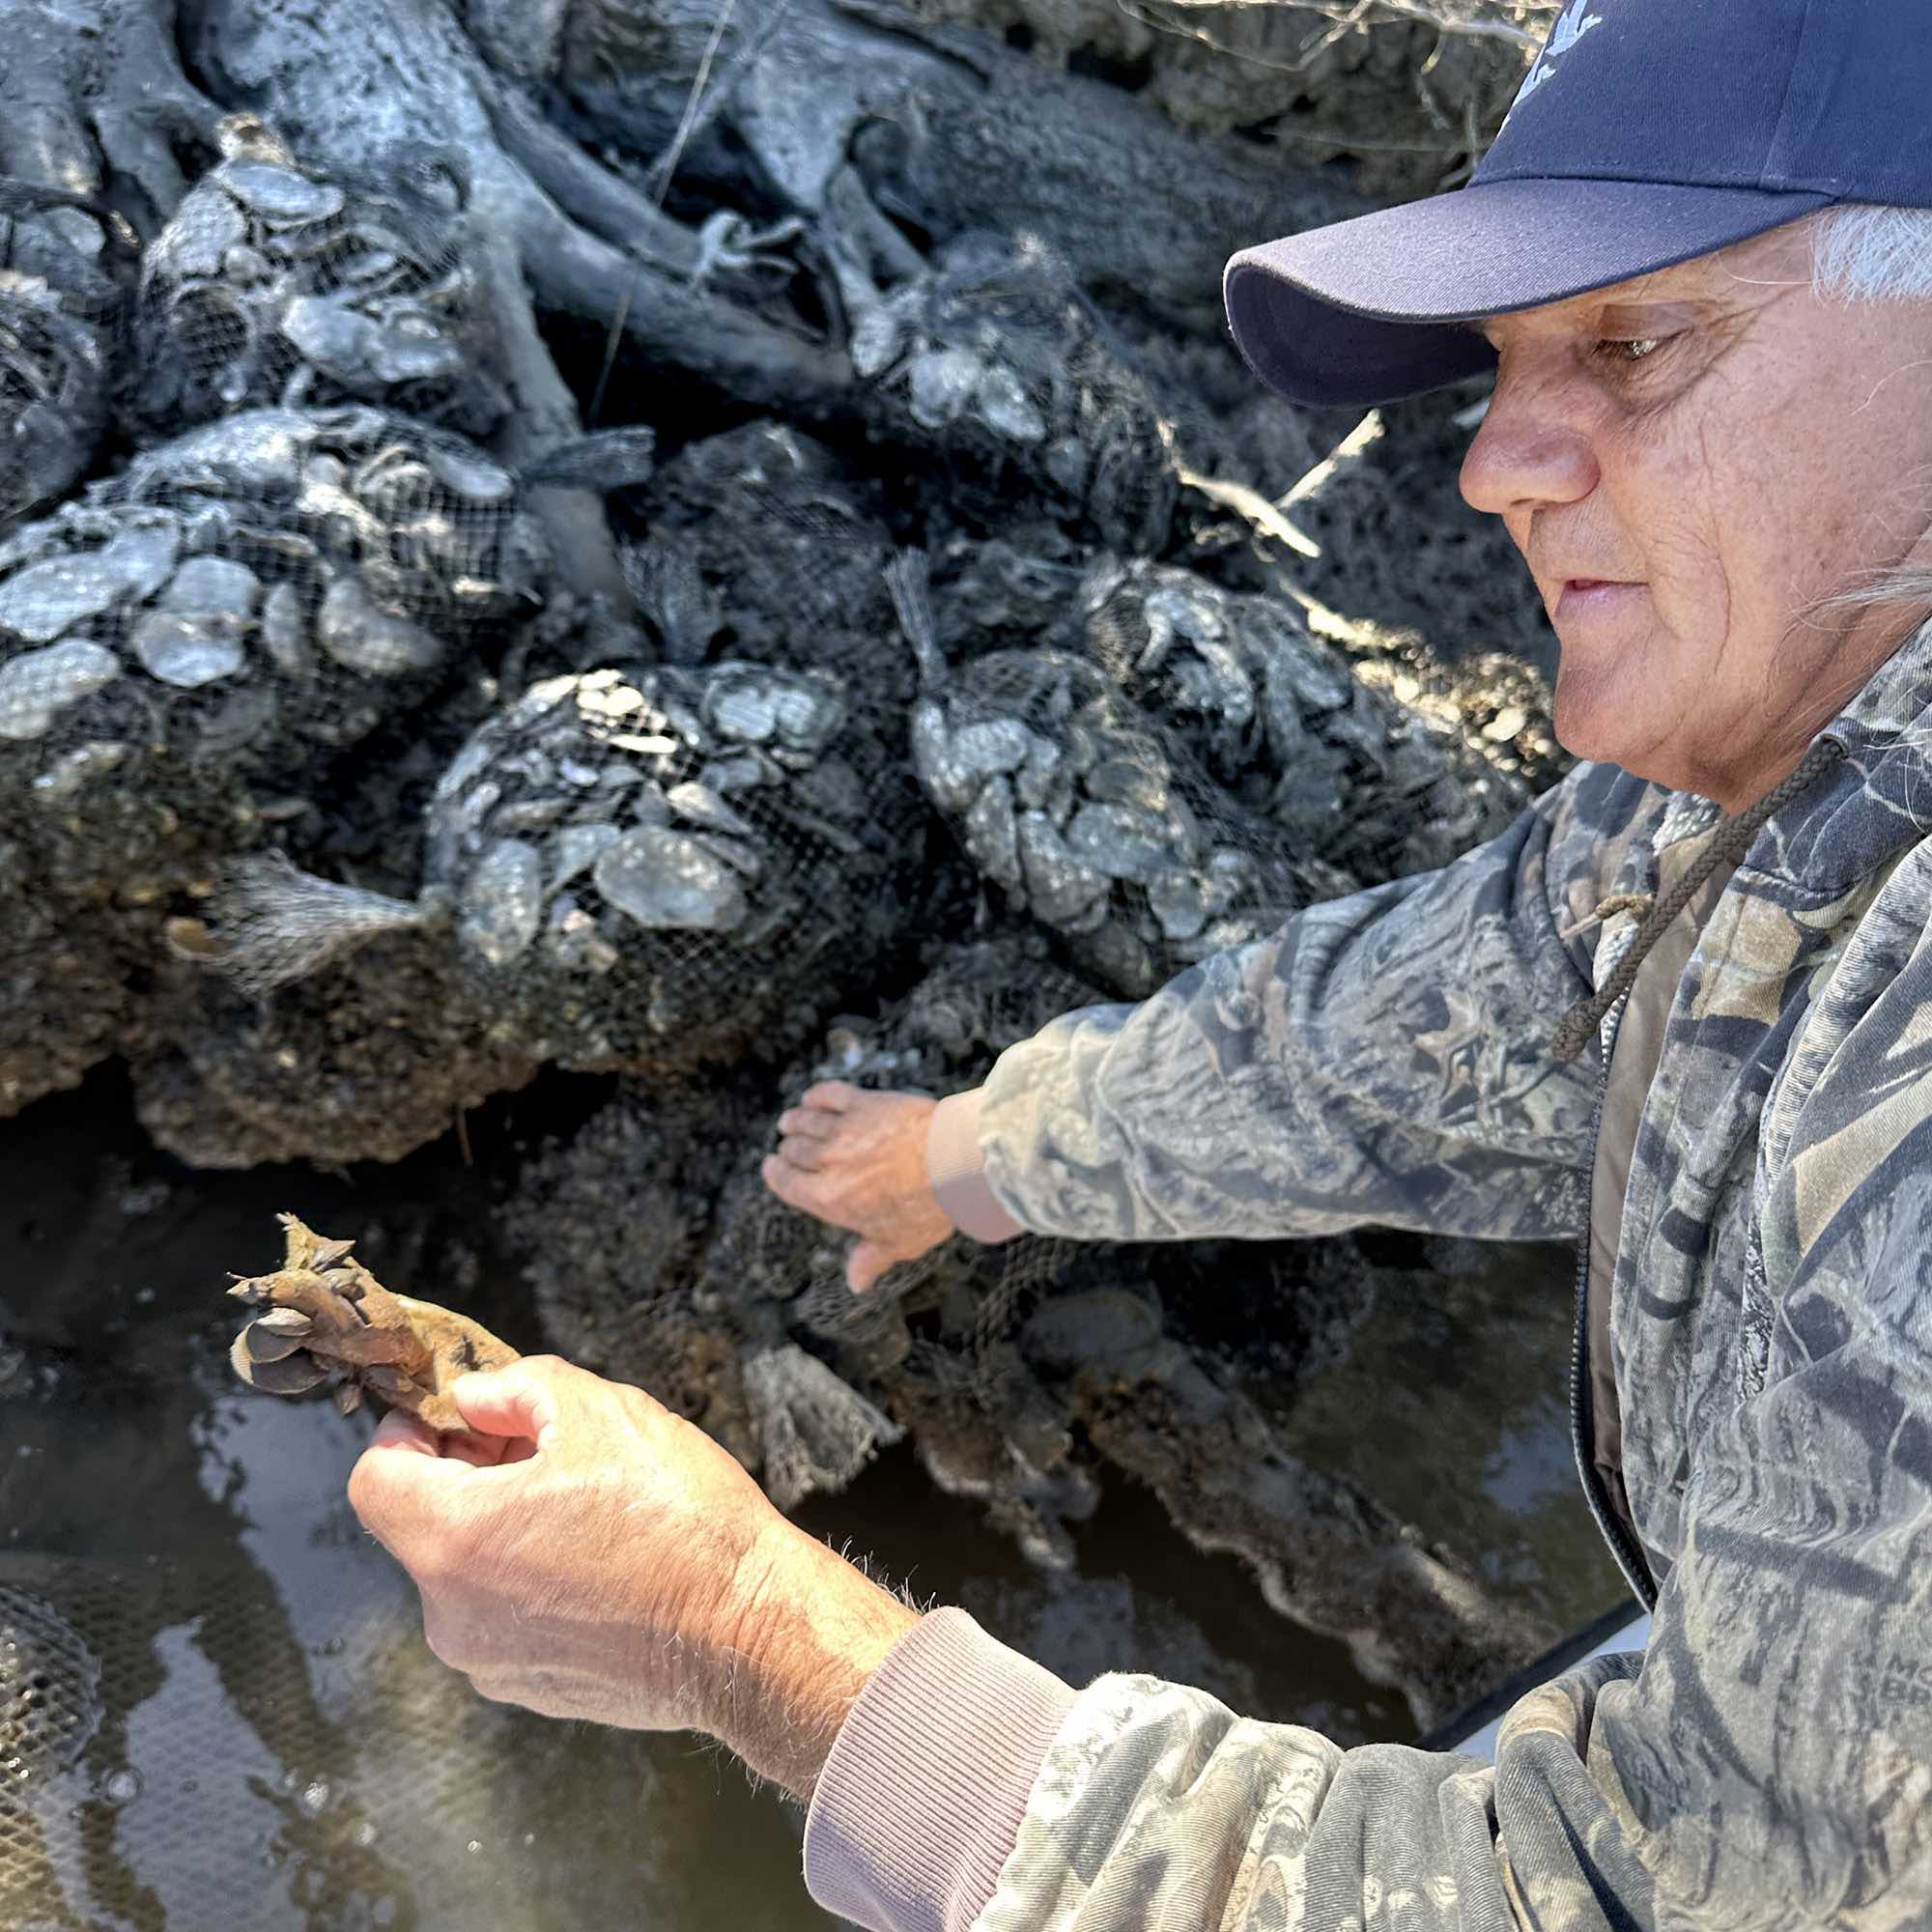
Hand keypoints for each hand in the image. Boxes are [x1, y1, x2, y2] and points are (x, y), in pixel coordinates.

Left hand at [346, 1354, 917, 1794]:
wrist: (749, 1631)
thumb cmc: (679, 1519)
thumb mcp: (602, 1411)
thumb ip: (517, 1388)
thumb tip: (474, 1398)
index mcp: (454, 1540)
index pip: (374, 1479)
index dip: (408, 1434)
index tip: (458, 1418)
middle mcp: (451, 1615)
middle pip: (424, 1525)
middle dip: (470, 1476)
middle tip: (543, 1446)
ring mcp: (490, 1663)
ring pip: (468, 1573)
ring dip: (504, 1530)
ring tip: (587, 1505)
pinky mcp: (532, 1691)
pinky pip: (506, 1619)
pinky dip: (534, 1582)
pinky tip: (605, 1560)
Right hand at [761, 1083, 954, 1290]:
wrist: (952, 1163)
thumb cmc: (926, 1208)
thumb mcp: (897, 1243)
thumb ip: (869, 1261)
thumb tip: (856, 1285)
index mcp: (828, 1199)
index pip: (787, 1183)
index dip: (775, 1173)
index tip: (770, 1166)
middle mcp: (828, 1162)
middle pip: (796, 1150)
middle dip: (789, 1148)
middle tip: (788, 1144)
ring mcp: (844, 1129)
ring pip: (806, 1120)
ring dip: (795, 1120)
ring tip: (790, 1120)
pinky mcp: (864, 1103)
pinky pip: (830, 1095)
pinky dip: (817, 1095)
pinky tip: (812, 1096)